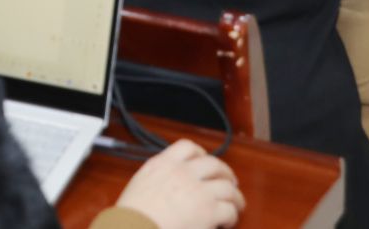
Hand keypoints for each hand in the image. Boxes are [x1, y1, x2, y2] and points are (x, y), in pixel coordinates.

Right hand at [112, 141, 243, 228]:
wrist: (134, 227)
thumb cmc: (132, 215)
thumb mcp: (141, 184)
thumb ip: (159, 178)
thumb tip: (171, 184)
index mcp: (163, 164)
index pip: (188, 147)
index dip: (201, 153)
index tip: (205, 160)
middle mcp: (183, 173)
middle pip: (214, 164)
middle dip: (225, 173)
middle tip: (229, 182)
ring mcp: (198, 191)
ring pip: (228, 187)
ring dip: (235, 196)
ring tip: (236, 204)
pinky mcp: (208, 211)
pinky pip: (229, 209)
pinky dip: (231, 215)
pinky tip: (226, 222)